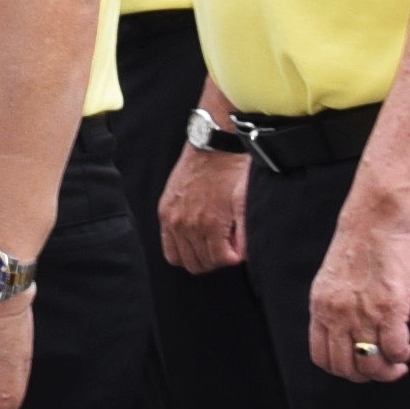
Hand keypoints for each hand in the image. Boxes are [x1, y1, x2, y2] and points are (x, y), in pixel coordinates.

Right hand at [160, 144, 246, 272]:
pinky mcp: (164, 211)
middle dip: (216, 259)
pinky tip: (193, 239)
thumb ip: (245, 232)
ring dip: (199, 256)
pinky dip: (181, 250)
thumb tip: (241, 255)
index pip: (220, 261)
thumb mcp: (245, 201)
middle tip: (224, 246)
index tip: (236, 248)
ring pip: (184, 260)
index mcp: (210, 223)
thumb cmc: (232, 170)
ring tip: (210, 243)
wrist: (213, 144)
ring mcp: (173, 219)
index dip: (232, 257)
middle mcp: (188, 224)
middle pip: (200, 264)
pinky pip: (169, 248)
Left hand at [305, 190, 409, 386]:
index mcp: (321, 306)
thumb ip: (336, 305)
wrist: (377, 218)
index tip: (358, 365)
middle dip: (366, 375)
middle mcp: (337, 314)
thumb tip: (346, 331)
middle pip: (345, 367)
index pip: (321, 357)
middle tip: (383, 368)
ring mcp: (363, 313)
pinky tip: (406, 348)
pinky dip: (401, 355)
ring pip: (371, 364)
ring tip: (397, 362)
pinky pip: (394, 349)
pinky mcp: (390, 307)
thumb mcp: (334, 278)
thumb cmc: (361, 243)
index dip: (342, 369)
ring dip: (387, 370)